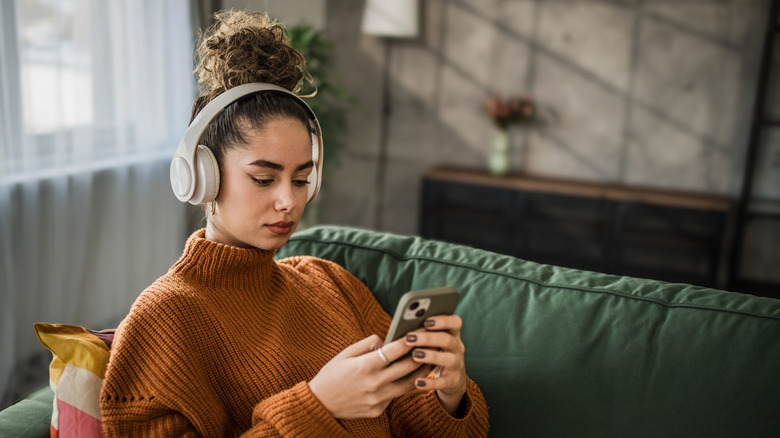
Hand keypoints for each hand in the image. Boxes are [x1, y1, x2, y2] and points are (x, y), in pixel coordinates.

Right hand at [308, 335, 430, 419]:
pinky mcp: (378, 410)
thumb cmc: (332, 374)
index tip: (421, 330)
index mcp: (366, 366)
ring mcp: (377, 399)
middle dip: (423, 353)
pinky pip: (395, 396)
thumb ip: (368, 344)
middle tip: (434, 344)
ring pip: (408, 384)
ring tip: (430, 361)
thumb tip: (386, 339)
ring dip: (421, 372)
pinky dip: (403, 385)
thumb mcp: (346, 353)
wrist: (320, 403)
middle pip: (408, 367)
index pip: (396, 349)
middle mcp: (374, 383)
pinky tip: (411, 377)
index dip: (411, 339)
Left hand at [404, 315, 467, 415]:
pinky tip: (417, 382)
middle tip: (410, 337)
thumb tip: (402, 325)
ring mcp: (457, 365)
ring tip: (414, 355)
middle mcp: (457, 348)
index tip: (426, 321)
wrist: (452, 380)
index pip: (455, 322)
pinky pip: (442, 382)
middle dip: (428, 338)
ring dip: (431, 356)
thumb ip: (424, 333)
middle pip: (448, 340)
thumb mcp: (435, 342)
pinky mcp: (452, 382)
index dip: (443, 321)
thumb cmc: (437, 353)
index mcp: (453, 335)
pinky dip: (430, 383)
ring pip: (448, 359)